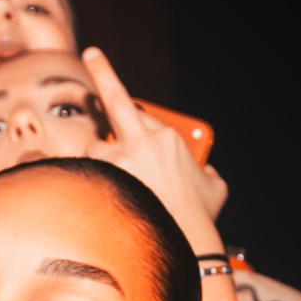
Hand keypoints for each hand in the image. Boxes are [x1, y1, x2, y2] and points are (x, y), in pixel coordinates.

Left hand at [80, 46, 228, 252]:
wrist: (183, 246)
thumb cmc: (198, 220)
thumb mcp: (215, 188)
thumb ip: (204, 172)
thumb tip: (203, 169)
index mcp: (167, 139)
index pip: (142, 116)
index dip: (132, 121)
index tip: (122, 110)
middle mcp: (141, 142)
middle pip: (115, 102)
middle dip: (103, 74)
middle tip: (91, 54)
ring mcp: (118, 161)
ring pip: (95, 147)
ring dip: (98, 159)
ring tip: (109, 183)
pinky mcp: (102, 181)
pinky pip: (85, 173)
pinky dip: (86, 179)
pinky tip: (87, 190)